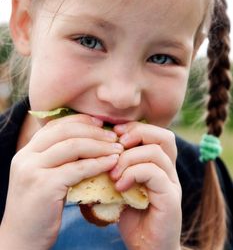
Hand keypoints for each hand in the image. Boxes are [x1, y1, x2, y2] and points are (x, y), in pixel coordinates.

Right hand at [0, 114, 122, 249]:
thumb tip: (88, 142)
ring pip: (73, 146)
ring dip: (100, 146)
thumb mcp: (43, 176)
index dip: (80, 121)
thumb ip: (57, 158)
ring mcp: (33, 170)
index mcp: (26, 151)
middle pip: (66, 131)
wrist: (21, 240)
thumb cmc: (38, 209)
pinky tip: (111, 163)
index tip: (100, 123)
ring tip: (117, 149)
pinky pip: (78, 169)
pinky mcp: (44, 185)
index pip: (56, 125)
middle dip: (93, 132)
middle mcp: (26, 156)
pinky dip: (98, 164)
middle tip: (113, 137)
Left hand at [110, 122, 181, 249]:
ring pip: (156, 152)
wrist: (145, 248)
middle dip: (137, 133)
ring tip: (113, 172)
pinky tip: (119, 186)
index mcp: (159, 164)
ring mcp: (172, 184)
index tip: (113, 133)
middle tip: (116, 143)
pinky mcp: (170, 198)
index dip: (135, 127)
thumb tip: (92, 149)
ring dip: (129, 158)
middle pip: (163, 136)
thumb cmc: (130, 215)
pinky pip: (155, 174)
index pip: (155, 133)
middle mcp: (169, 171)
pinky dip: (133, 174)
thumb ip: (114, 166)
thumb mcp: (120, 185)